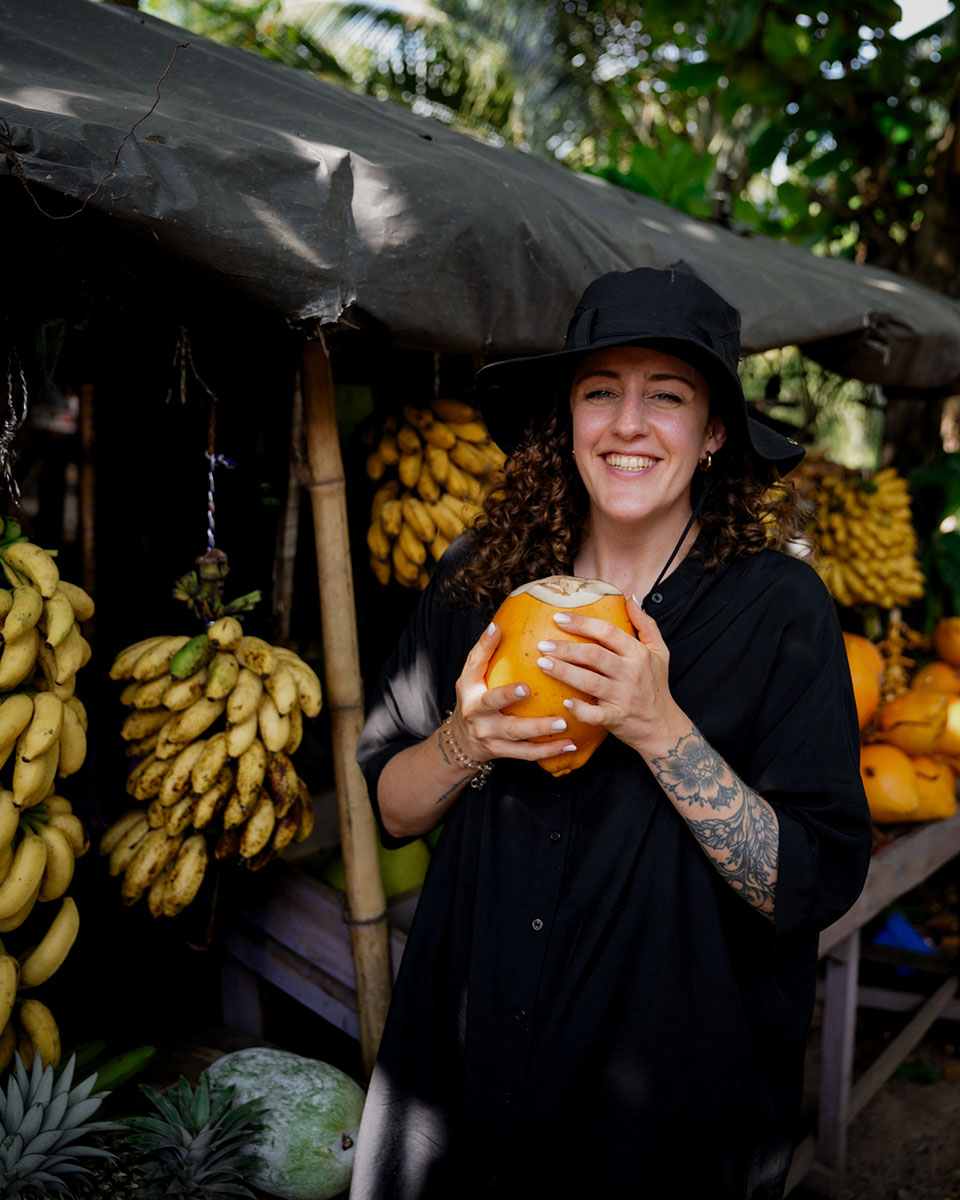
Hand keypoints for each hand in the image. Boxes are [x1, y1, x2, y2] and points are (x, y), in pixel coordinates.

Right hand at [449, 622, 580, 765]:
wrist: (463, 739)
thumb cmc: (475, 698)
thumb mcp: (472, 676)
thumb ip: (484, 652)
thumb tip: (497, 625)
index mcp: (469, 689)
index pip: (475, 670)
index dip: (488, 658)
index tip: (521, 678)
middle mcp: (476, 714)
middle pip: (495, 708)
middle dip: (512, 701)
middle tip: (536, 696)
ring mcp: (489, 736)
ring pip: (516, 736)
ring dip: (541, 731)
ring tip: (565, 724)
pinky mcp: (501, 752)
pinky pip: (526, 753)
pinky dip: (549, 751)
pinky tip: (569, 744)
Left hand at [533, 597, 688, 757]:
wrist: (664, 726)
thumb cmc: (656, 686)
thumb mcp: (660, 652)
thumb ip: (646, 624)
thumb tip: (631, 598)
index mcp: (639, 654)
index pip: (609, 632)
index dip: (583, 624)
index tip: (559, 618)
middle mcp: (631, 673)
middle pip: (595, 656)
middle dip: (566, 649)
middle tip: (542, 644)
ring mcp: (624, 697)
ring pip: (590, 682)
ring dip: (564, 672)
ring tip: (542, 664)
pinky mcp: (617, 718)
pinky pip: (595, 714)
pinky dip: (580, 709)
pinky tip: (563, 702)